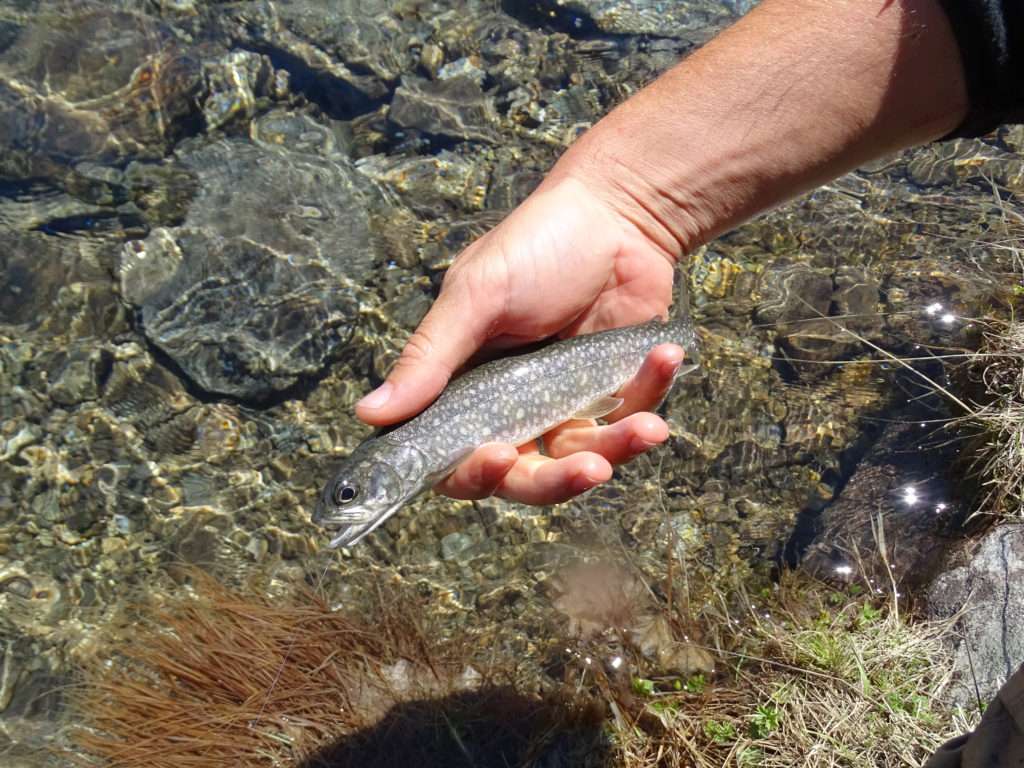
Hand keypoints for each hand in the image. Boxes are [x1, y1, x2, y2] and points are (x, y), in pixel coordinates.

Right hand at [355, 173, 684, 502]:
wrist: (616, 213)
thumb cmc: (535, 245)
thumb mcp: (476, 295)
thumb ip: (430, 358)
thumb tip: (368, 414)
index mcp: (466, 389)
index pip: (457, 459)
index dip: (473, 474)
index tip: (497, 457)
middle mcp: (514, 409)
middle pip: (527, 478)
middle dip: (558, 483)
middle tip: (589, 469)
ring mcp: (568, 405)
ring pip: (585, 460)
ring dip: (619, 450)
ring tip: (650, 429)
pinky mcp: (616, 394)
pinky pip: (632, 418)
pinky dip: (651, 395)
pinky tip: (663, 355)